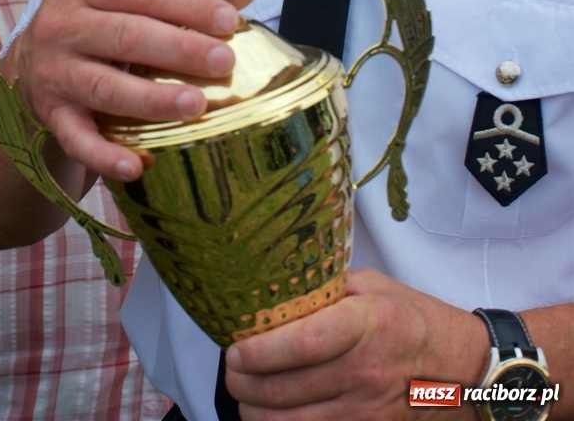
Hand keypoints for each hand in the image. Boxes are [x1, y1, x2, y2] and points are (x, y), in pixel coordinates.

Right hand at [10, 0, 255, 182]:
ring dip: (152, 98)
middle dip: (179, 49)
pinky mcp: (50, 113)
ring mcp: (52, 71)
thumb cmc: (99, 20)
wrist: (33, 62)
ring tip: (197, 106)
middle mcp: (59, 23)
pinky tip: (136, 165)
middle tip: (224, 62)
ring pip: (106, 87)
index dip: (188, 3)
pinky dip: (104, 154)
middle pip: (126, 35)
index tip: (230, 21)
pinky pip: (76, 138)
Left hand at [223, 268, 488, 419]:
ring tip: (244, 395)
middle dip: (243, 384)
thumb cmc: (415, 320)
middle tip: (231, 370)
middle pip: (286, 389)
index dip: (259, 351)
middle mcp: (364, 372)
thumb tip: (276, 293)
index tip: (234, 349)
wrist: (465, 369)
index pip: (301, 343)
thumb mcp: (373, 287)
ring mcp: (367, 411)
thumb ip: (327, 290)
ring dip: (256, 413)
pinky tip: (271, 416)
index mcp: (365, 324)